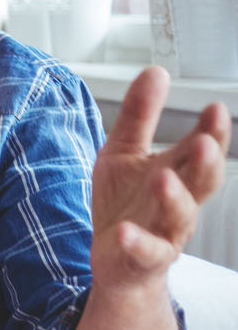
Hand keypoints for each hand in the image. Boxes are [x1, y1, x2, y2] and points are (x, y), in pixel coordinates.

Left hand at [90, 67, 230, 292]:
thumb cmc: (125, 203)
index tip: (215, 108)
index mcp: (178, 173)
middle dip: (206, 162)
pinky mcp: (142, 257)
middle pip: (202, 182)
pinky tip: (125, 233)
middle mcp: (179, 202)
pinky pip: (145, 251)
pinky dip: (137, 242)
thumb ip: (140, 116)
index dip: (212, 132)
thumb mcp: (124, 152)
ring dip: (173, 198)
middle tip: (204, 142)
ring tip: (163, 178)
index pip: (203, 150)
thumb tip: (156, 70)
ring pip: (179, 216)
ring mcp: (163, 231)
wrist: (115, 259)